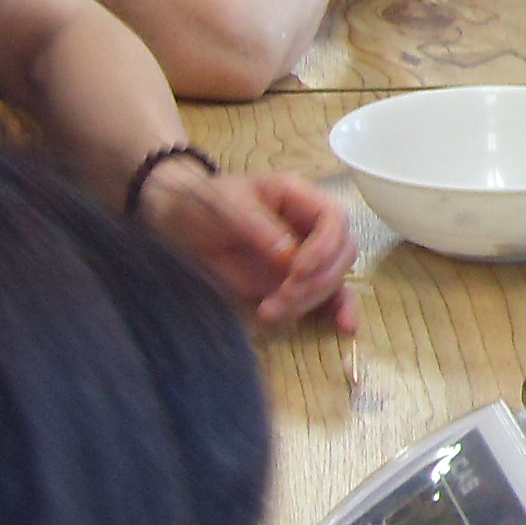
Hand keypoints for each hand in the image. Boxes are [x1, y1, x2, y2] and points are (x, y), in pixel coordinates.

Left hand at [138, 159, 361, 330]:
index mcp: (299, 197)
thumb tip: (288, 258)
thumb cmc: (204, 204)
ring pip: (332, 280)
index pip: (335, 218)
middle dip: (316, 280)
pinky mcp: (294, 281)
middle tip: (282, 295)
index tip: (296, 270)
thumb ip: (258, 227)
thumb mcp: (226, 205)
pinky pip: (327, 295)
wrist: (182, 224)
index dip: (325, 247)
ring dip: (308, 301)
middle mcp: (309, 226)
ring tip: (268, 311)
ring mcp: (304, 255)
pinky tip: (343, 327)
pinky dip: (337, 310)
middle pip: (342, 252)